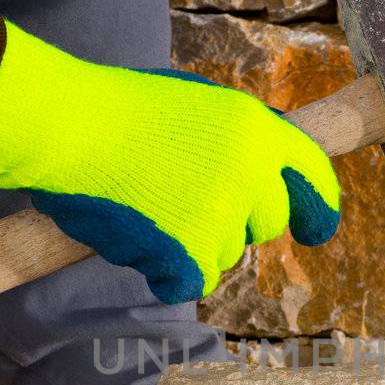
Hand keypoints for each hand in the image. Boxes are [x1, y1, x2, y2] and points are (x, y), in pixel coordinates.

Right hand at [0, 13, 339, 303]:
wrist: (65, 129)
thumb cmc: (113, 110)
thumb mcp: (193, 102)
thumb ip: (233, 137)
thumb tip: (256, 174)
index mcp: (254, 127)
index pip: (312, 172)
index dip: (319, 206)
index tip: (317, 229)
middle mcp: (249, 172)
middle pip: (267, 224)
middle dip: (237, 226)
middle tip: (190, 214)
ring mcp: (220, 216)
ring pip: (224, 256)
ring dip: (191, 247)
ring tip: (145, 210)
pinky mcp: (188, 254)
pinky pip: (189, 283)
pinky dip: (163, 272)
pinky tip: (134, 239)